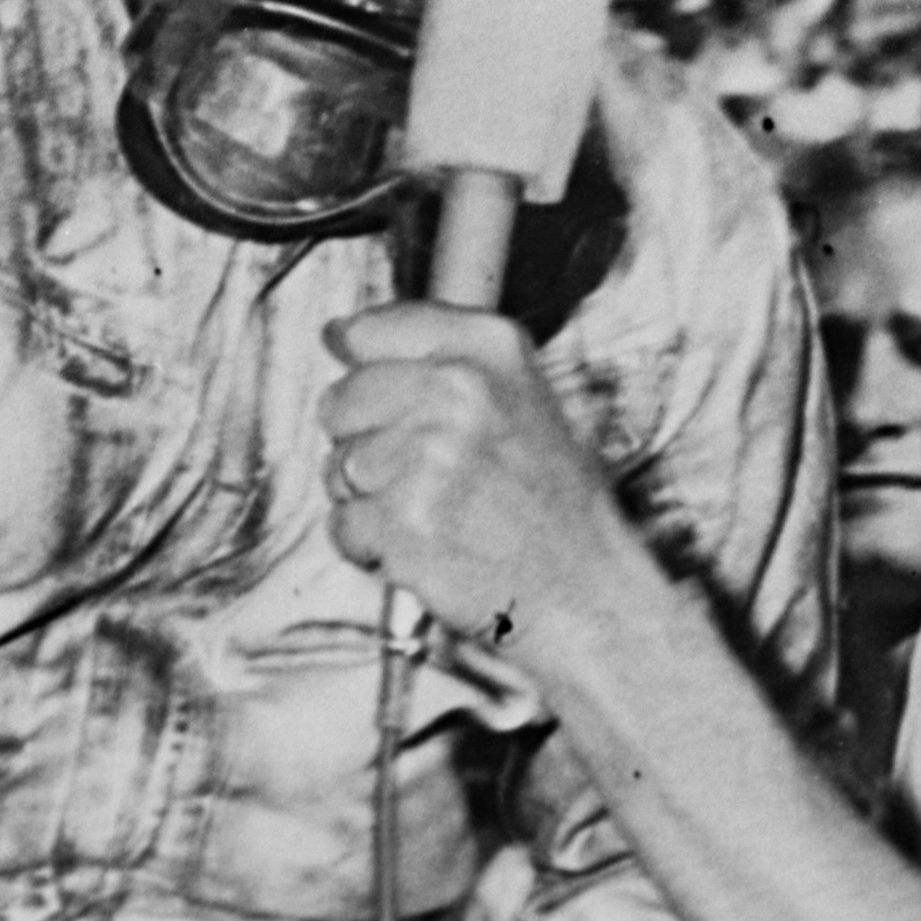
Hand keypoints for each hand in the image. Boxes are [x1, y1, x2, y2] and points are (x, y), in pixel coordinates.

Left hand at [320, 303, 629, 669]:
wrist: (581, 590)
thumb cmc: (552, 503)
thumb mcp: (521, 394)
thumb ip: (439, 357)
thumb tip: (340, 335)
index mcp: (489, 349)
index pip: (371, 330)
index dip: (362, 367)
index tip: (381, 396)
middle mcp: (459, 390)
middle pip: (341, 400)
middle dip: (366, 442)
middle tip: (425, 475)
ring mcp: (428, 454)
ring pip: (338, 466)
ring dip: (370, 499)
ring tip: (432, 513)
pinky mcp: (403, 519)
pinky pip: (343, 524)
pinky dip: (370, 545)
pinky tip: (422, 546)